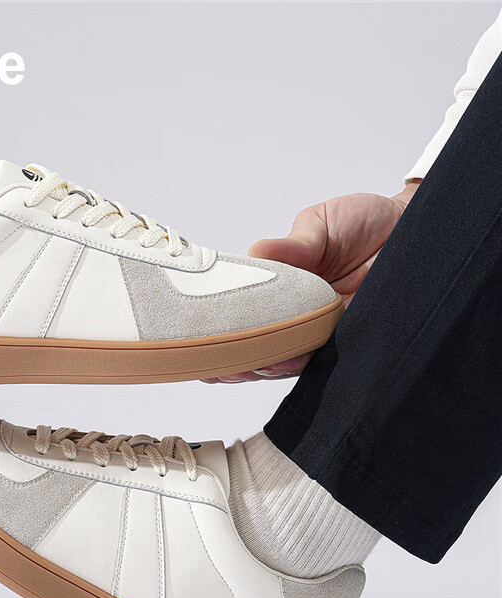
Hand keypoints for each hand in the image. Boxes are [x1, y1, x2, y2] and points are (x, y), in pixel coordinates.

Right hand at [203, 180, 419, 383]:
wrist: (414, 223)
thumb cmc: (363, 221)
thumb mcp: (321, 224)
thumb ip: (293, 245)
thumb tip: (256, 252)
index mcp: (283, 290)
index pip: (244, 316)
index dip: (219, 333)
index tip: (193, 342)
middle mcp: (298, 317)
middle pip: (260, 347)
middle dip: (234, 361)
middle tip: (213, 366)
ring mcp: (323, 331)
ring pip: (287, 359)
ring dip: (264, 365)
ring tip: (244, 367)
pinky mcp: (351, 338)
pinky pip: (324, 359)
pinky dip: (301, 362)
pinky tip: (283, 362)